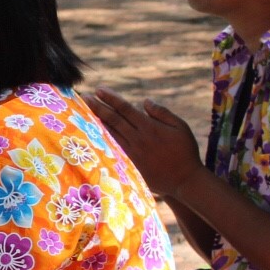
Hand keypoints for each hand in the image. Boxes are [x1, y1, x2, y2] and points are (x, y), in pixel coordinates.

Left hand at [88, 88, 203, 198]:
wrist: (185, 180)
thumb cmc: (185, 151)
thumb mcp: (180, 127)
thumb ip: (162, 113)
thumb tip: (145, 101)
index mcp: (149, 127)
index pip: (125, 109)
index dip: (111, 98)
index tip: (99, 90)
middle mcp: (137, 139)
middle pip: (113, 120)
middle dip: (97, 107)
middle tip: (84, 97)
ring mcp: (132, 153)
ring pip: (109, 134)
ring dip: (95, 122)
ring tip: (83, 112)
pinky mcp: (130, 165)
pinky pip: (112, 150)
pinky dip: (101, 141)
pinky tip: (92, 134)